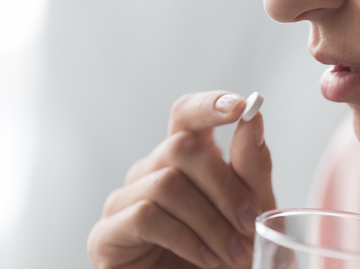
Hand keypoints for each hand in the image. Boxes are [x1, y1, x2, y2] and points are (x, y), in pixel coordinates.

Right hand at [88, 91, 276, 267]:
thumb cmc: (229, 257)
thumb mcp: (253, 210)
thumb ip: (251, 166)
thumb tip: (253, 117)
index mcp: (186, 160)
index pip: (186, 114)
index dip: (208, 105)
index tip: (241, 106)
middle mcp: (150, 171)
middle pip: (181, 146)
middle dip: (224, 185)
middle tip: (249, 223)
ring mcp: (124, 201)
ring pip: (167, 183)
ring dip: (210, 221)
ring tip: (233, 253)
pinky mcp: (107, 234)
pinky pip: (145, 215)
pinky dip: (186, 238)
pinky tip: (206, 258)